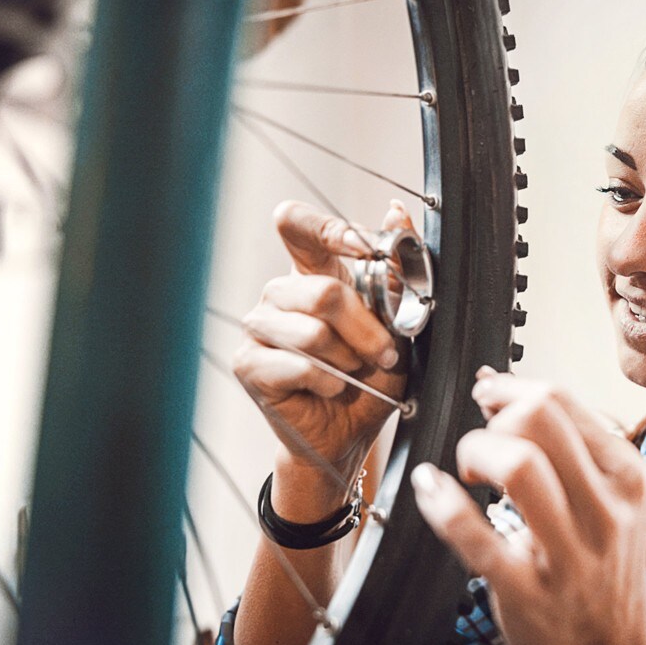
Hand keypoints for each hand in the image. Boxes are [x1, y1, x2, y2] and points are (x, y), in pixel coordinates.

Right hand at [233, 199, 412, 498]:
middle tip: (385, 353)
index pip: (298, 224)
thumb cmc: (371, 375)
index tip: (366, 250)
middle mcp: (279, 292)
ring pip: (312, 332)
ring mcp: (258, 326)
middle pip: (321, 292)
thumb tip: (396, 211)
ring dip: (348, 359)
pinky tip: (329, 389)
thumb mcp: (397, 321)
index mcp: (310, 271)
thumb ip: (395, 269)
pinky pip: (299, 366)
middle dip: (366, 328)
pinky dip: (328, 382)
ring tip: (355, 372)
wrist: (350, 433)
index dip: (329, 230)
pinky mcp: (248, 363)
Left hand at [412, 371, 645, 644]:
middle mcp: (604, 509)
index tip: (488, 395)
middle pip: (537, 417)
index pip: (560, 399)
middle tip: (481, 436)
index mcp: (626, 477)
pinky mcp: (527, 590)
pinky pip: (475, 535)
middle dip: (493, 413)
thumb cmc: (602, 571)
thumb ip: (575, 447)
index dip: (509, 387)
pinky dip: (441, 503)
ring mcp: (567, 553)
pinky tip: (432, 489)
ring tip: (470, 472)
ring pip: (515, 464)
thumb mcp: (616, 502)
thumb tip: (504, 389)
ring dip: (474, 452)